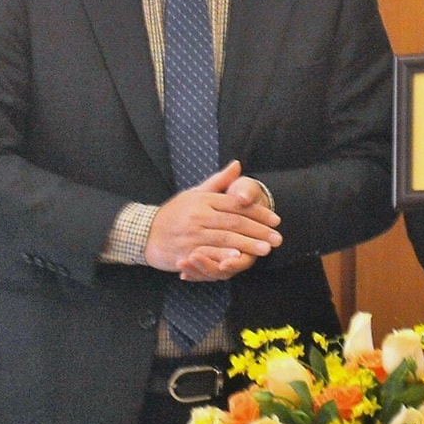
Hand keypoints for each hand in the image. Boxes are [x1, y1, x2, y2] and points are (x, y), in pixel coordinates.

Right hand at [145, 160, 282, 274]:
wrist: (146, 232)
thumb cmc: (174, 212)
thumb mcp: (195, 193)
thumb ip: (219, 182)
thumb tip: (238, 165)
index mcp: (204, 200)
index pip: (236, 205)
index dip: (258, 212)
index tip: (275, 220)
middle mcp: (199, 216)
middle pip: (234, 222)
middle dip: (258, 231)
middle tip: (277, 238)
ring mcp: (192, 234)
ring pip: (225, 239)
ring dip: (247, 245)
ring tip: (266, 249)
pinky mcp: (185, 251)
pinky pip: (208, 254)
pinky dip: (223, 256)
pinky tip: (237, 259)